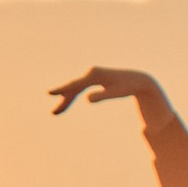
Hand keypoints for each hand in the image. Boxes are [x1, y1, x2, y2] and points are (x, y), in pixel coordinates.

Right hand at [50, 66, 165, 118]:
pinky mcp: (94, 79)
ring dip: (66, 100)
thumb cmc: (128, 87)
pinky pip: (80, 88)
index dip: (62, 89)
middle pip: (73, 87)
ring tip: (55, 113)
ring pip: (75, 88)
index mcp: (94, 75)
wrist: (137, 80)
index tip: (50, 93)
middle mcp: (91, 73)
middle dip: (63, 100)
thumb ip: (102, 96)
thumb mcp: (116, 93)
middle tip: (53, 114)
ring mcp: (91, 75)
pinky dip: (72, 95)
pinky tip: (66, 102)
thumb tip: (87, 99)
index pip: (75, 84)